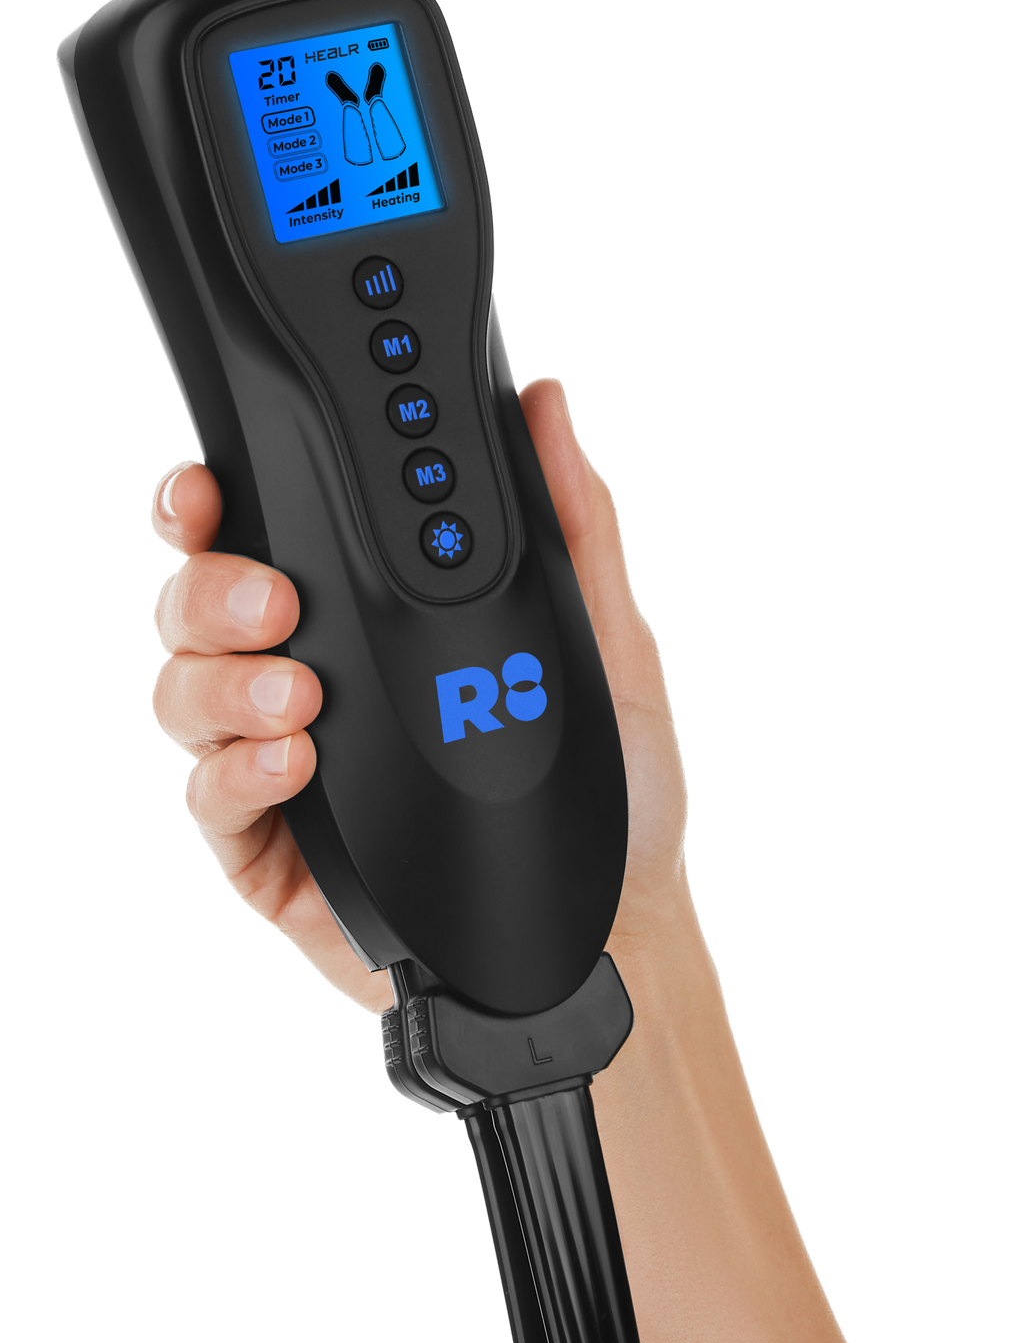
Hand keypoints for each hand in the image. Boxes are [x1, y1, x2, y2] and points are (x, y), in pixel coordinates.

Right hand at [149, 376, 688, 1012]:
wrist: (611, 935)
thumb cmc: (611, 794)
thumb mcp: (609, 645)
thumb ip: (575, 525)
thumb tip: (545, 407)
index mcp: (371, 620)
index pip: (264, 536)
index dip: (212, 501)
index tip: (211, 482)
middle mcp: (310, 681)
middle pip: (200, 606)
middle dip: (211, 586)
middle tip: (277, 597)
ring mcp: (280, 767)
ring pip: (184, 696)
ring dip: (223, 682)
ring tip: (300, 696)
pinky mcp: (272, 853)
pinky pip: (211, 800)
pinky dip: (238, 770)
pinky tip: (297, 761)